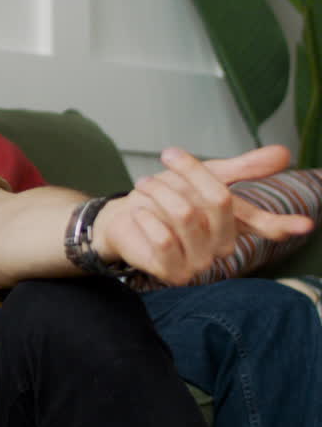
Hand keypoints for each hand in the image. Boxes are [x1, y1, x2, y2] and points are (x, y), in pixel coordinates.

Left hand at [94, 145, 313, 284]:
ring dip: (158, 189)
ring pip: (185, 213)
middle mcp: (224, 246)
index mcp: (235, 223)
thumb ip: (243, 168)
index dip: (283, 224)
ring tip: (144, 184)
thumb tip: (285, 153)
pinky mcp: (174, 273)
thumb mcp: (204, 175)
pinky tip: (140, 213)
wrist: (123, 216)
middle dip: (188, 172)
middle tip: (168, 156)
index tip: (306, 225)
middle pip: (218, 199)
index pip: (264, 223)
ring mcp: (201, 263)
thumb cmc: (167, 196)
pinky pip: (162, 237)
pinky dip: (146, 215)